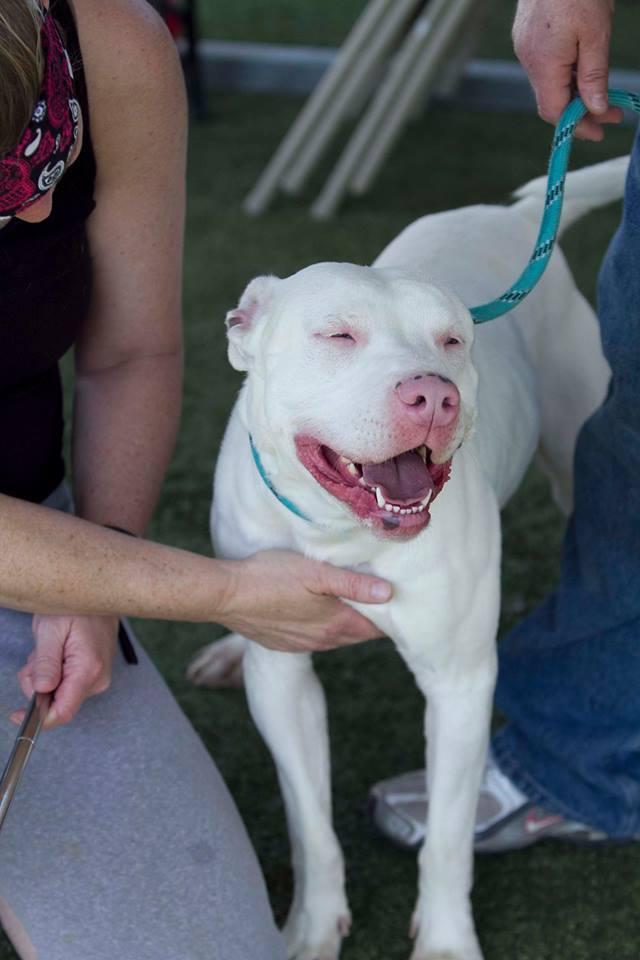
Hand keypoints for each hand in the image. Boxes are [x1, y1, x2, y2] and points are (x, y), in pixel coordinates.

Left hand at [12, 614, 119, 729]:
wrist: (97, 596)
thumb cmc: (74, 607)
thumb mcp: (51, 630)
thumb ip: (47, 662)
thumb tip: (41, 691)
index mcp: (88, 670)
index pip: (63, 711)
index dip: (38, 718)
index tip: (16, 715)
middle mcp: (97, 680)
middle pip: (56, 702)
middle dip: (37, 686)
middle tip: (36, 657)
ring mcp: (97, 678)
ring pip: (58, 693)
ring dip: (44, 676)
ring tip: (48, 648)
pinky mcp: (93, 675)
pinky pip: (65, 685)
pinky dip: (52, 673)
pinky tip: (56, 652)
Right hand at [218, 550, 392, 652]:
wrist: (226, 595)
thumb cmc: (270, 576)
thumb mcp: (316, 572)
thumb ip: (353, 584)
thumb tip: (388, 593)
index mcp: (335, 625)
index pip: (374, 629)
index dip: (390, 617)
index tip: (400, 604)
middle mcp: (321, 641)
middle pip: (357, 634)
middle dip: (371, 621)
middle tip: (383, 602)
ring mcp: (300, 644)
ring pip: (335, 638)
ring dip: (346, 624)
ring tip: (353, 606)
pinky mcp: (282, 643)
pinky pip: (313, 639)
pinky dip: (323, 628)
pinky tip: (318, 614)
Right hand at [513, 0, 621, 140]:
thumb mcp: (597, 33)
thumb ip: (594, 75)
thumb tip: (596, 110)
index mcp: (543, 64)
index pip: (554, 112)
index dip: (577, 127)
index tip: (601, 131)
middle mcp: (528, 60)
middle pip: (550, 101)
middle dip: (579, 112)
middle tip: (610, 114)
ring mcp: (525, 48)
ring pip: (548, 84)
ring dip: (573, 93)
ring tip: (601, 91)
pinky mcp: (526, 37)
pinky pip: (544, 67)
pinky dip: (564, 75)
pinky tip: (581, 70)